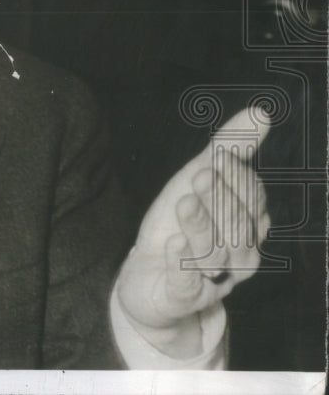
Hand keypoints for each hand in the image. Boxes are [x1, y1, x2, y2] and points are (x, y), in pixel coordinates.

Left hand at [115, 106, 271, 357]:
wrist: (148, 273)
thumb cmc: (183, 219)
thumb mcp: (201, 176)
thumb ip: (232, 146)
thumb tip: (261, 112)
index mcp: (248, 225)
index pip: (252, 201)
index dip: (237, 179)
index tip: (217, 155)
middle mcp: (238, 256)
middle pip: (237, 227)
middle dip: (220, 200)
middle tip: (201, 175)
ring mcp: (210, 280)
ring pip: (213, 253)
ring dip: (199, 225)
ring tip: (184, 202)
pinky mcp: (180, 297)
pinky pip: (186, 285)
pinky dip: (182, 265)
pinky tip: (175, 245)